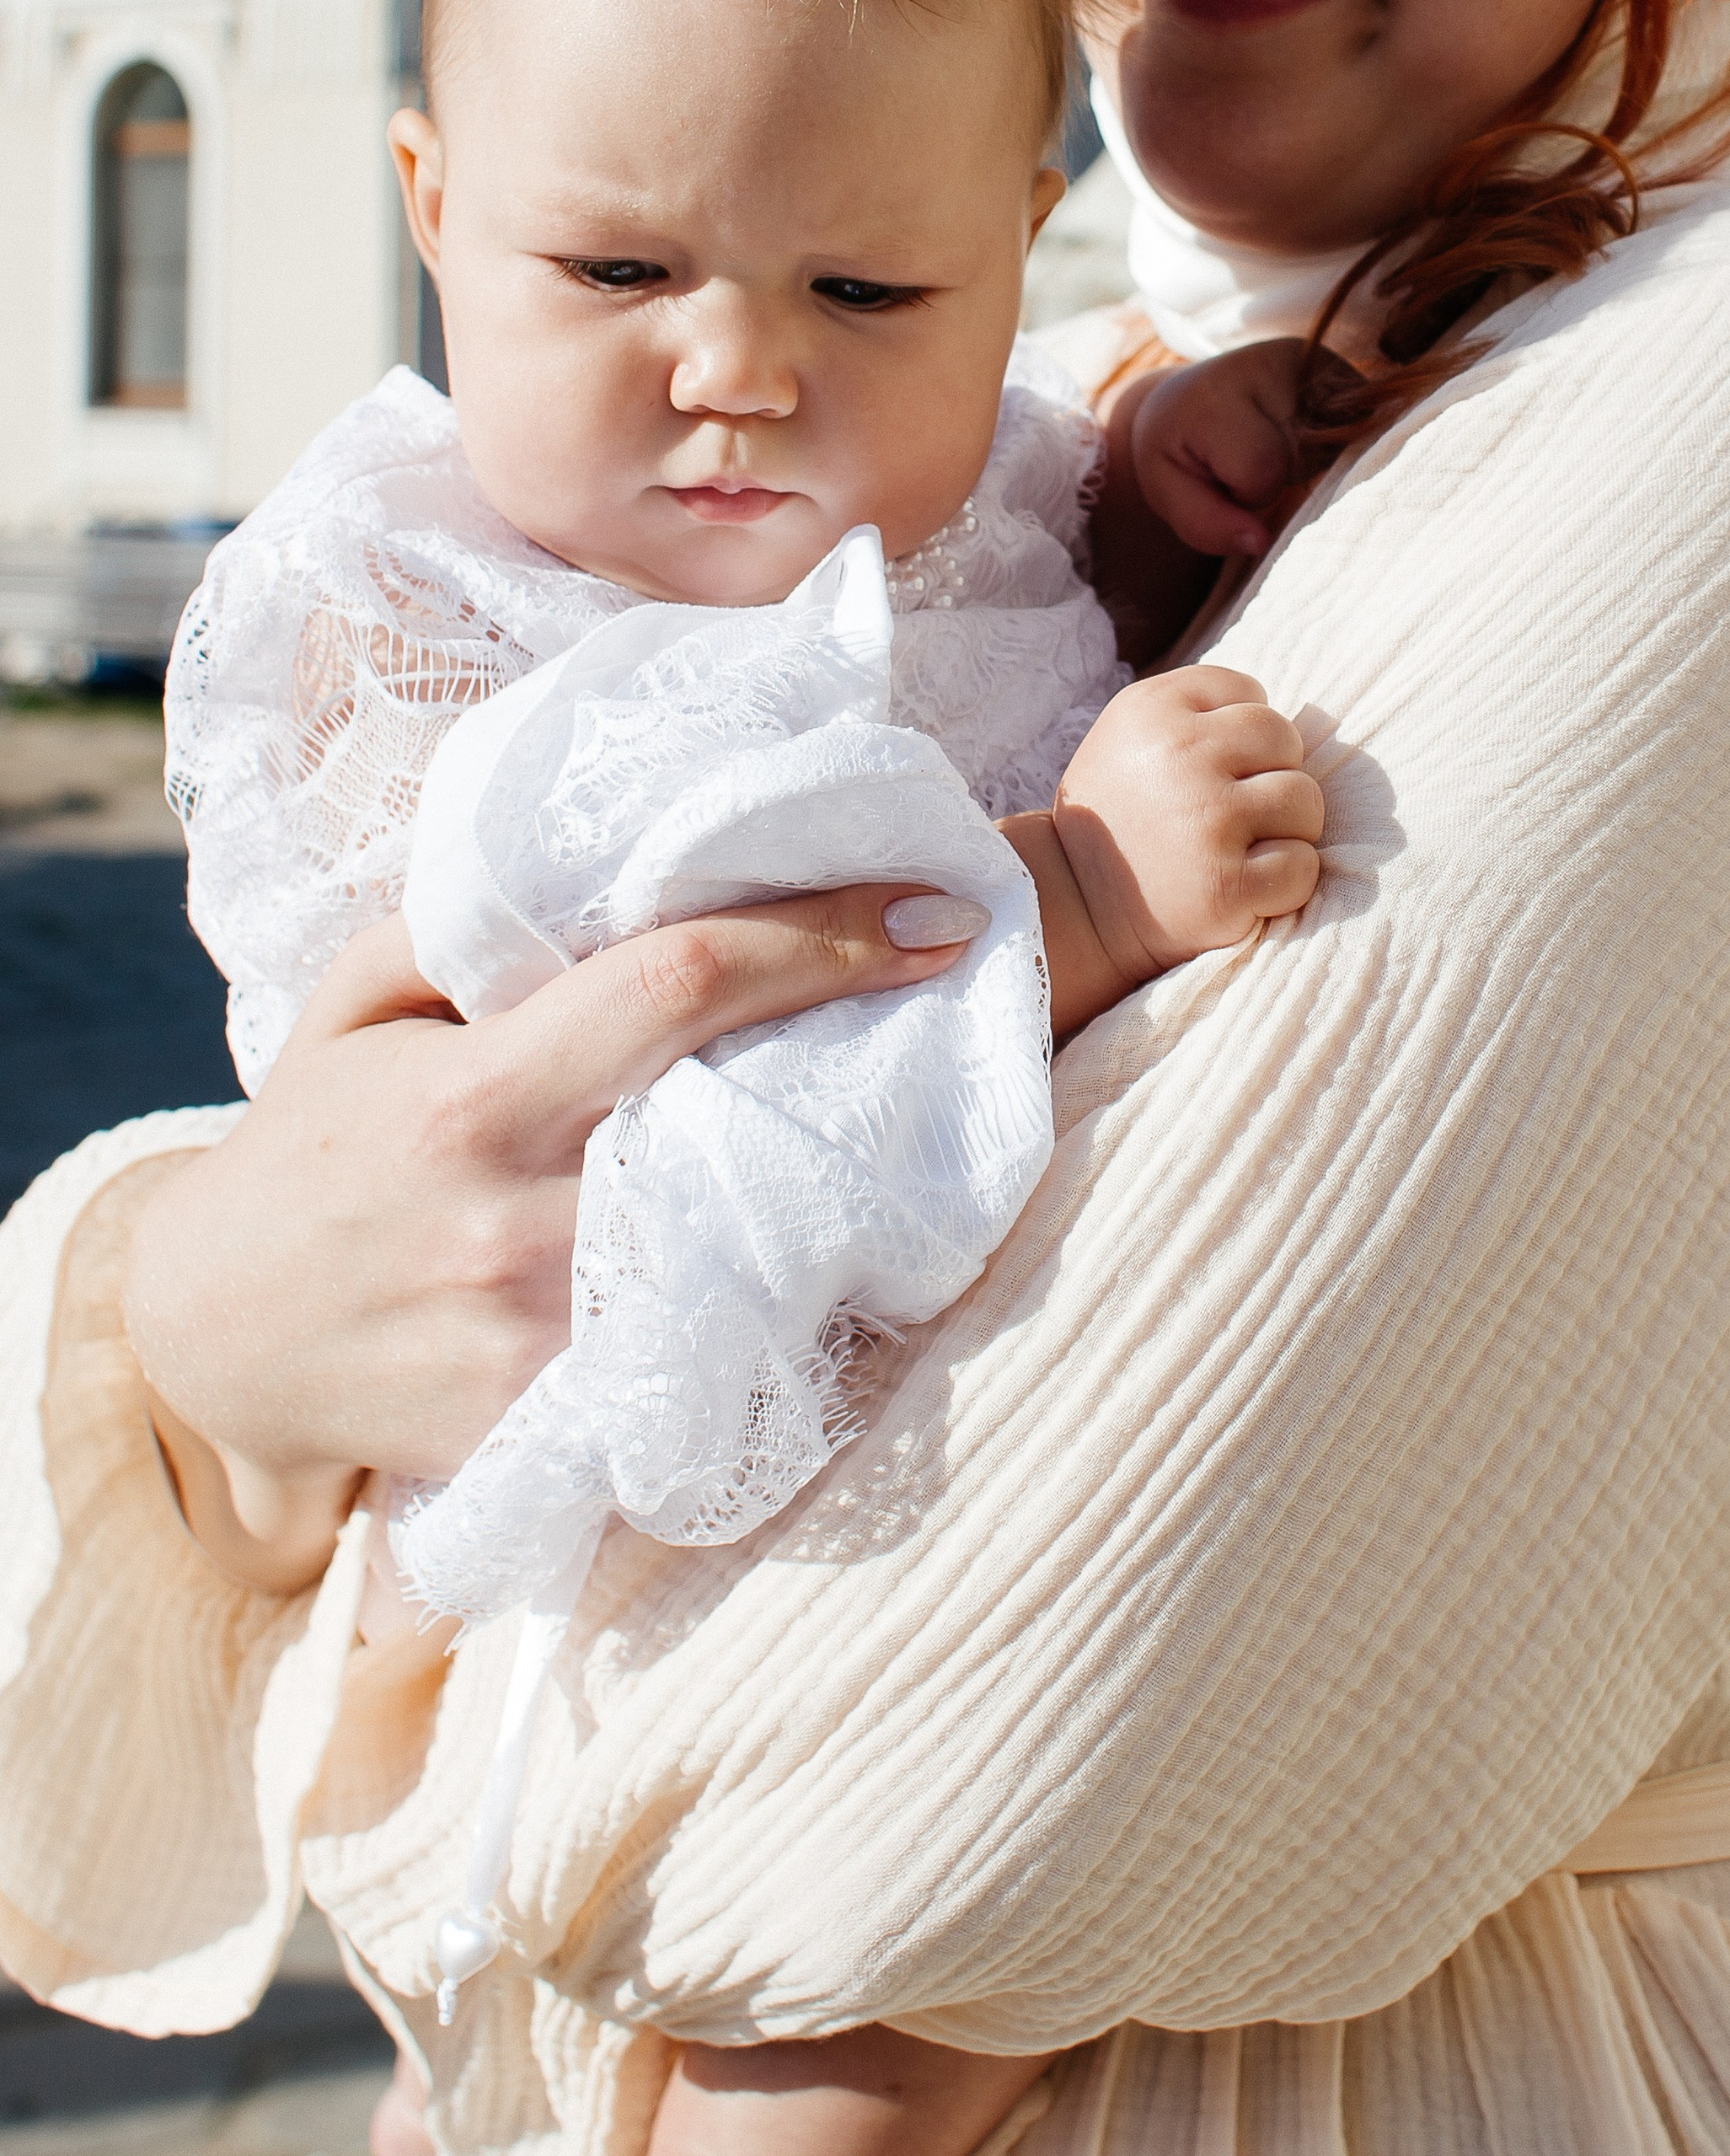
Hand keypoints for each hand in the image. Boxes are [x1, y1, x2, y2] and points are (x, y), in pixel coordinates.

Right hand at [123, 887, 986, 1590]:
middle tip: (941, 1026)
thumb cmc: (309, 1145)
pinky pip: (697, 1357)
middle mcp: (521, 1222)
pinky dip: (760, 1308)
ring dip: (830, 1198)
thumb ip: (464, 927)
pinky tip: (802, 1269)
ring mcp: (542, 1344)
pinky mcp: (548, 1433)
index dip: (826, 936)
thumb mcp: (354, 1005)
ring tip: (884, 1144)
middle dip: (863, 1075)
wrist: (212, 1342)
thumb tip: (605, 874)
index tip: (939, 912)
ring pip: (746, 1256)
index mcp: (479, 1094)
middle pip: (748, 1126)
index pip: (685, 987)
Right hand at [1049, 667, 1323, 999]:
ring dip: (1285, 827)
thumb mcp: (1131, 732)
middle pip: (1284, 739)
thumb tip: (1282, 719)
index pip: (1250, 692)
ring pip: (1304, 799)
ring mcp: (1208, 819)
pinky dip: (1285, 881)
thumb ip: (1197, 708)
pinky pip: (1303, 865)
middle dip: (1269, 774)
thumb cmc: (1120, 815)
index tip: (1207, 768)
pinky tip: (1245, 885)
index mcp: (1152, 708)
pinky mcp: (1227, 885)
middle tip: (1227, 811)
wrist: (1077, 906)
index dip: (1240, 736)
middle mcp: (1180, 755)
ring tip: (1238, 846)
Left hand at [1127, 340, 1335, 561]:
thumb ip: (1205, 525)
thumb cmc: (1180, 452)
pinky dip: (1331, 447)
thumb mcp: (1168, 493)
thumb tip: (1259, 541)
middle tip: (1249, 456)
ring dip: (1310, 462)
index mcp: (1217, 394)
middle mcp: (1272, 363)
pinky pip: (1359, 431)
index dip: (1247, 491)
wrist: (1191, 398)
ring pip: (1339, 449)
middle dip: (1281, 478)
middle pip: (1304, 461)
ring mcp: (1317, 363)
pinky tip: (1303, 436)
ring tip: (1273, 443)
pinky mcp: (1345, 369)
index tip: (1226, 473)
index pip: (1262, 471)